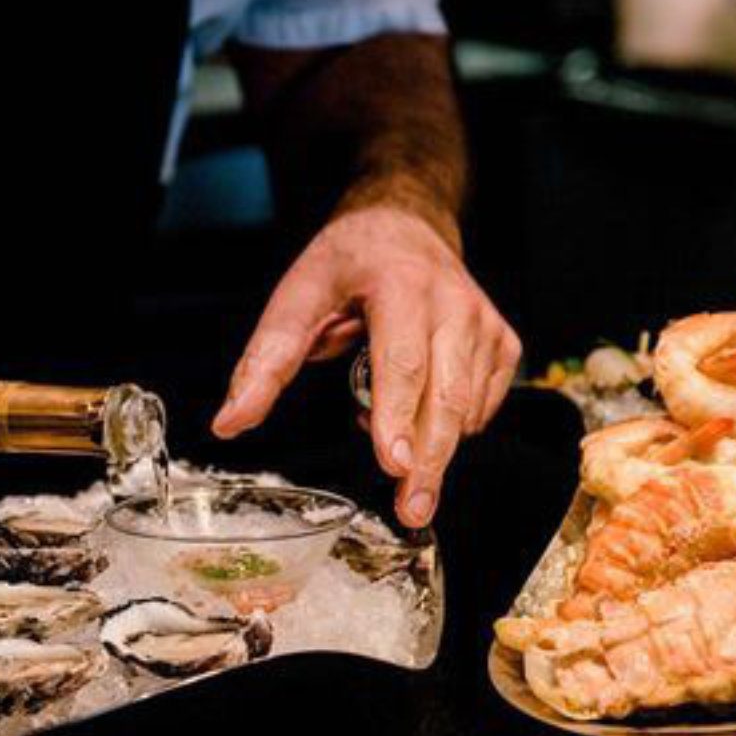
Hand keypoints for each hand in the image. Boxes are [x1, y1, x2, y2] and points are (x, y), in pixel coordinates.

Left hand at [211, 203, 520, 527]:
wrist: (404, 225)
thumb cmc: (349, 264)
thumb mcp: (297, 297)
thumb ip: (266, 361)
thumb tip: (232, 421)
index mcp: (401, 284)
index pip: (402, 361)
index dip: (398, 416)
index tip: (395, 463)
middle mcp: (453, 301)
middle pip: (445, 396)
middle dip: (428, 461)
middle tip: (411, 509)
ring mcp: (485, 323)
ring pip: (466, 408)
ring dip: (430, 445)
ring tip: (389, 440)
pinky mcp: (503, 343)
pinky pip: (480, 407)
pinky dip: (449, 425)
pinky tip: (417, 408)